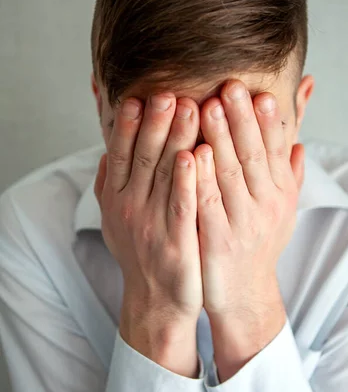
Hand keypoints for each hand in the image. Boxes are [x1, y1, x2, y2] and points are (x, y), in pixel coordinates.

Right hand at [94, 93, 202, 375]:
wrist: (156, 300)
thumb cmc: (141, 253)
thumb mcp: (115, 220)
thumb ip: (110, 185)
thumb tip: (108, 151)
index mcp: (117, 199)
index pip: (121, 154)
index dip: (129, 125)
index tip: (138, 95)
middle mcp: (131, 208)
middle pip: (144, 157)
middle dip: (155, 122)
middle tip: (168, 91)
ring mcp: (153, 224)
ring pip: (165, 175)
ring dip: (176, 139)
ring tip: (188, 107)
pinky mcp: (177, 241)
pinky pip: (183, 205)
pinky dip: (188, 179)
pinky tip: (196, 154)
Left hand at [194, 80, 303, 377]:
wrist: (243, 293)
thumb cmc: (258, 244)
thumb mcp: (281, 209)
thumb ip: (288, 175)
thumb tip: (299, 143)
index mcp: (279, 193)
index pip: (276, 150)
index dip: (269, 121)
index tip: (260, 92)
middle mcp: (265, 205)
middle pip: (254, 155)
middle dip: (242, 119)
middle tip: (231, 86)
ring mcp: (242, 223)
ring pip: (231, 175)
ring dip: (220, 139)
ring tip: (208, 107)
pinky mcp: (218, 240)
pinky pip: (208, 204)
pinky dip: (201, 178)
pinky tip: (192, 154)